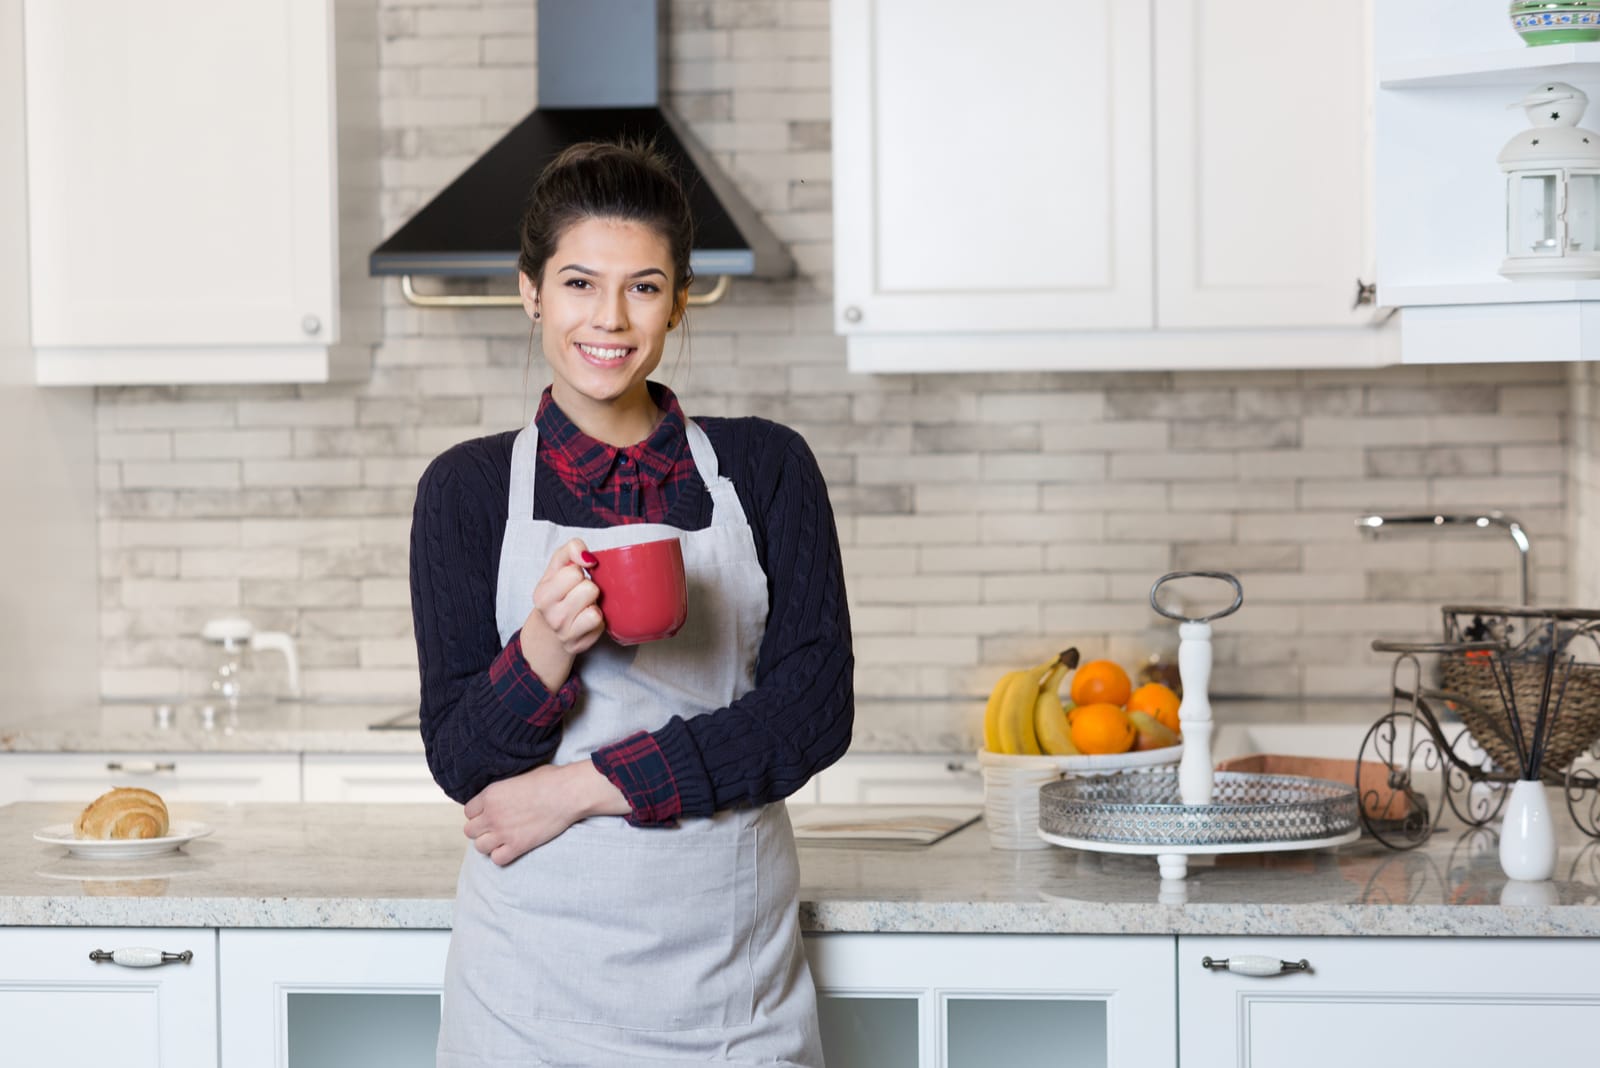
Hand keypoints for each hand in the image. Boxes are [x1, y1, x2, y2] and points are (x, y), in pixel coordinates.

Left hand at [462, 762, 628, 865]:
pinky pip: (497, 859)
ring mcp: (504, 832)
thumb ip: (504, 790)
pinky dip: (502, 855)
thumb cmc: (550, 779)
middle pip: (470, 831)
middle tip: (496, 827)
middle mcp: (492, 814)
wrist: (568, 793)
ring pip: (480, 847)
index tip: (490, 814)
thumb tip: (503, 796)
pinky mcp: (518, 845)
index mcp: (490, 794)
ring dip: (489, 844)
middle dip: (482, 829)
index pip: (468, 812)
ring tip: (503, 838)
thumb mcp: (519, 777)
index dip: (479, 813)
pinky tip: (512, 847)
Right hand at [519, 538, 604, 688]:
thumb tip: (589, 557)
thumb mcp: (556, 568)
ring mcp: (565, 633)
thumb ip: (570, 550)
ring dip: (594, 605)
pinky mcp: (581, 644)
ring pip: (595, 610)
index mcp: (542, 594)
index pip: (574, 572)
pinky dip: (598, 620)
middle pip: (589, 589)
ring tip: (584, 606)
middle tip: (579, 594)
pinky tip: (587, 619)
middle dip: (588, 588)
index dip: (578, 572)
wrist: (549, 632)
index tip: (573, 579)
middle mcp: (552, 616)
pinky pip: (600, 624)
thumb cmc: (557, 593)